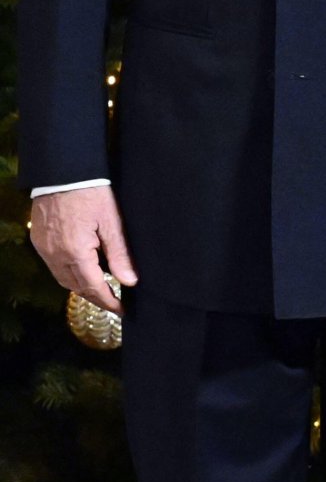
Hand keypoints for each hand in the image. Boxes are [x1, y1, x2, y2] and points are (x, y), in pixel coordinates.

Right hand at [29, 186, 137, 314]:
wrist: (62, 170)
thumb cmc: (90, 192)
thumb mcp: (111, 222)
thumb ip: (120, 254)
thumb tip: (130, 281)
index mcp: (76, 252)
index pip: (94, 287)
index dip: (108, 301)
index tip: (121, 310)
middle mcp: (56, 255)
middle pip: (76, 287)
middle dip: (95, 298)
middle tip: (113, 303)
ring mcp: (44, 248)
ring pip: (63, 279)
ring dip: (81, 288)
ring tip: (100, 290)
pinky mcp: (39, 240)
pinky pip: (54, 266)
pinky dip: (69, 274)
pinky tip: (82, 271)